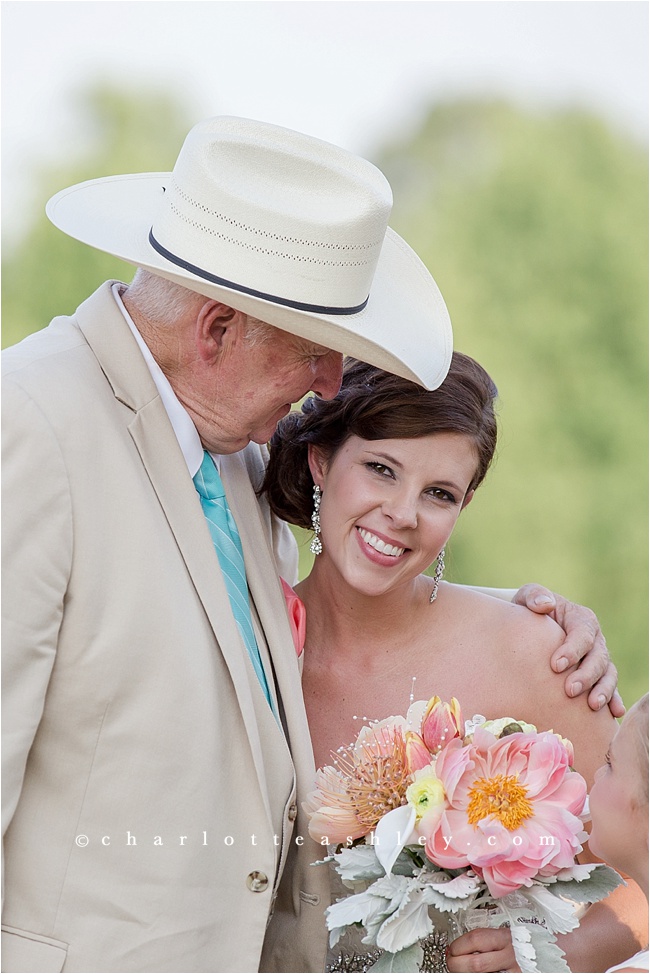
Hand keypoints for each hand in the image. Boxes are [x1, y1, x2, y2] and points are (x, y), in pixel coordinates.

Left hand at [446, 927, 518, 972]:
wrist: (538, 954)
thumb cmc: (515, 945)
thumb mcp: (500, 937)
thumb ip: (482, 941)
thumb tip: (455, 950)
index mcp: (504, 938)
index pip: (475, 939)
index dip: (458, 946)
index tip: (451, 949)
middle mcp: (510, 956)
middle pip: (476, 964)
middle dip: (457, 965)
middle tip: (451, 962)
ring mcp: (512, 972)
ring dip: (465, 973)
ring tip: (460, 970)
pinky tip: (472, 973)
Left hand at [513, 584, 624, 717]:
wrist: (530, 625)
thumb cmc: (529, 610)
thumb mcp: (528, 597)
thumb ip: (535, 596)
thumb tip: (544, 604)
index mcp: (581, 619)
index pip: (582, 635)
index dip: (572, 650)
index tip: (555, 665)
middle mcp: (594, 639)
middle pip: (598, 658)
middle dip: (586, 675)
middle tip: (569, 690)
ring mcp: (598, 658)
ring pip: (608, 674)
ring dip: (603, 690)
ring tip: (592, 705)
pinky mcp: (597, 676)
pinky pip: (610, 688)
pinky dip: (613, 699)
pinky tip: (615, 713)